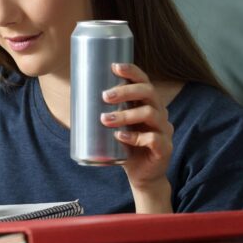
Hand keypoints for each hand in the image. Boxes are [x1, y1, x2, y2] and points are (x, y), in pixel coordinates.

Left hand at [101, 63, 174, 200]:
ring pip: (150, 114)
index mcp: (148, 104)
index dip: (132, 71)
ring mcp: (164, 130)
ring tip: (105, 119)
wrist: (142, 176)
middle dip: (126, 91)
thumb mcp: (116, 126)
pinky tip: (119, 137)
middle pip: (149, 92)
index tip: (114, 67)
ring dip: (125, 115)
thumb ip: (107, 112)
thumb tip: (77, 96)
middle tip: (105, 96)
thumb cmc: (126, 146)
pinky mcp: (165, 148)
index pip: (144, 81)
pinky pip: (152, 138)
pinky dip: (134, 137)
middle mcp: (159, 113)